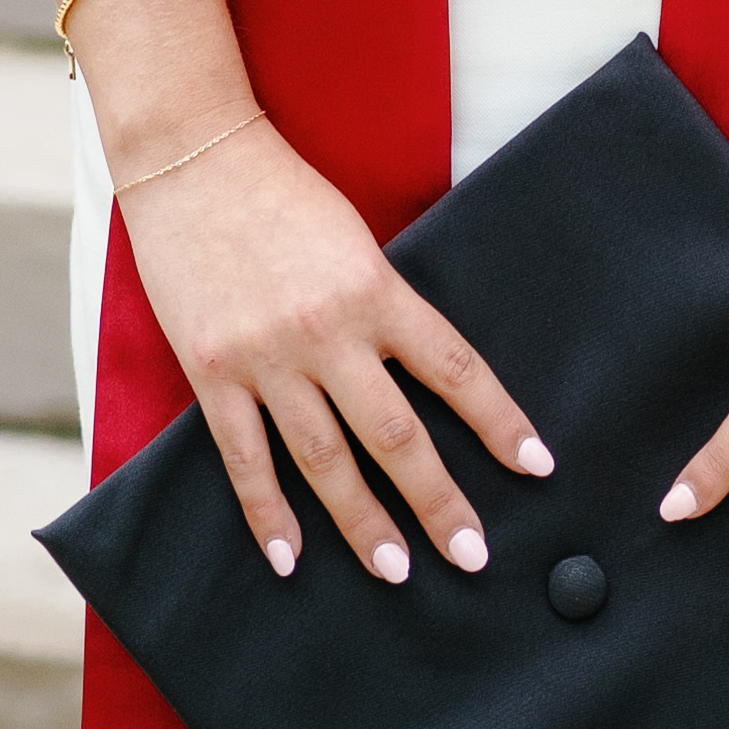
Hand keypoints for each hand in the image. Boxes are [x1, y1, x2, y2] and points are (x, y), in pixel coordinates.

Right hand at [111, 119, 550, 587]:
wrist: (193, 157)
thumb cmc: (283, 194)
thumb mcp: (354, 240)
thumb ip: (383, 305)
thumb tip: (421, 375)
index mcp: (375, 289)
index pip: (454, 368)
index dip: (498, 421)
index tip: (535, 466)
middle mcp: (326, 330)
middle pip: (395, 433)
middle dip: (437, 500)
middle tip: (472, 555)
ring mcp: (266, 356)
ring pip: (324, 459)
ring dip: (362, 521)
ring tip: (396, 570)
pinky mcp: (212, 371)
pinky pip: (244, 457)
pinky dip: (267, 513)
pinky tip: (289, 557)